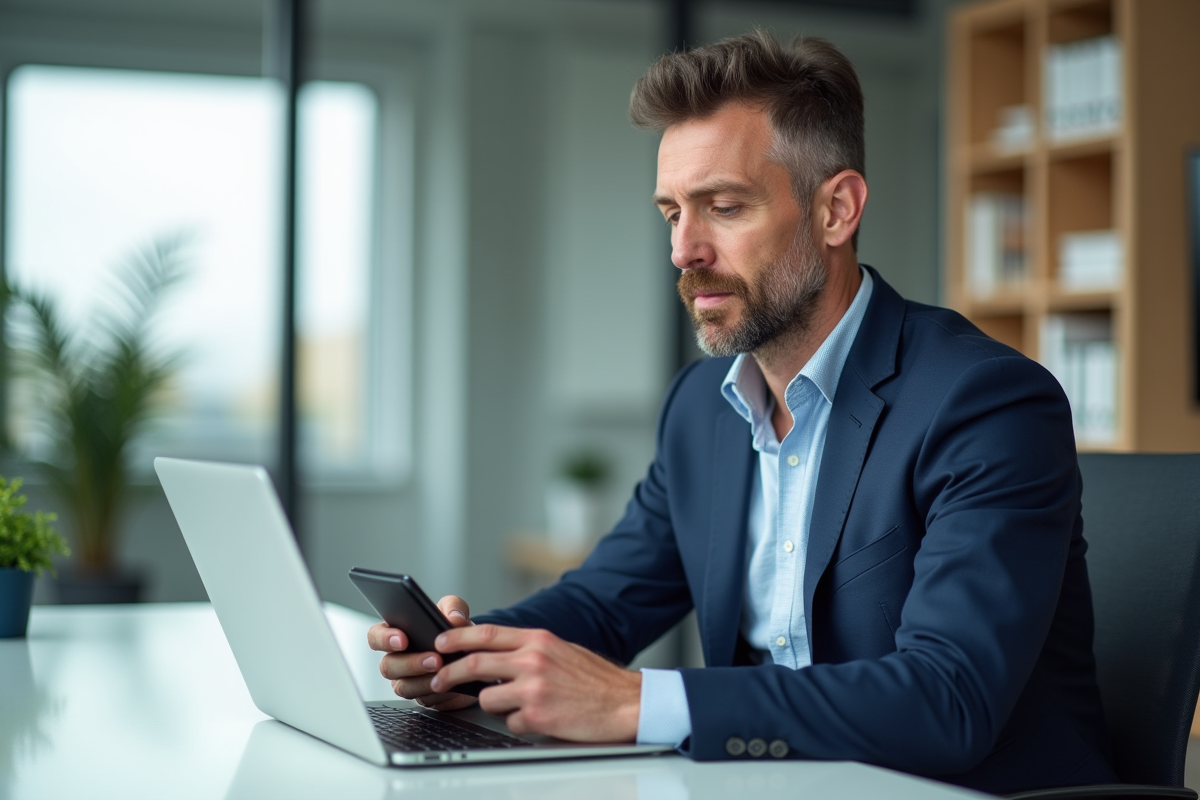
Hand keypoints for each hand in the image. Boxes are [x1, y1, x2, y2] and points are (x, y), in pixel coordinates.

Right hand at [367, 595, 476, 711]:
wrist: (472, 655)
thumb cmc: (455, 630)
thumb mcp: (455, 612)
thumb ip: (453, 607)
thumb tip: (454, 619)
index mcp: (396, 634)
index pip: (376, 636)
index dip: (384, 639)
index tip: (402, 639)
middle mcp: (397, 659)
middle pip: (388, 666)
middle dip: (411, 663)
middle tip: (434, 658)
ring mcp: (407, 680)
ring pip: (403, 687)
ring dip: (423, 680)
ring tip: (443, 671)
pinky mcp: (424, 697)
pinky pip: (425, 699)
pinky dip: (438, 693)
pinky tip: (451, 685)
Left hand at [430, 625, 641, 741]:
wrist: (626, 703)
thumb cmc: (596, 679)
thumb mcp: (561, 650)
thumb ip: (529, 649)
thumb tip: (494, 654)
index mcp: (539, 640)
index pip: (487, 633)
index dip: (457, 637)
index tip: (440, 642)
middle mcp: (534, 660)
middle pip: (475, 663)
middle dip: (449, 674)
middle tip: (438, 682)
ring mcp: (534, 689)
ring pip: (487, 699)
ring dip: (495, 706)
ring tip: (520, 706)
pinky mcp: (538, 716)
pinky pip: (510, 723)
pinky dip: (520, 724)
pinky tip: (542, 719)